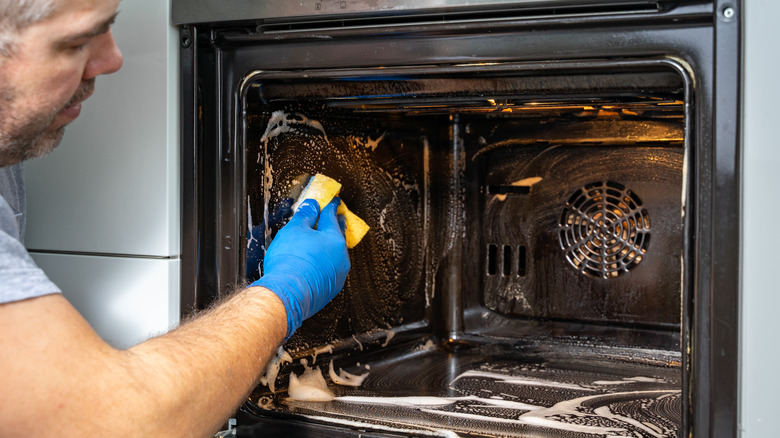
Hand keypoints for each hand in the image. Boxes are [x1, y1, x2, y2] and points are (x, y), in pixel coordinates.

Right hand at [249, 198, 349, 338]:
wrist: (287, 294)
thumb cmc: (290, 263)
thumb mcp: (294, 230)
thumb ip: (305, 215)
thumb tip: (312, 206)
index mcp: (334, 239)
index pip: (332, 217)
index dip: (330, 207)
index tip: (333, 202)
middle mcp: (340, 257)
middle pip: (338, 236)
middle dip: (336, 226)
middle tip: (336, 218)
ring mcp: (337, 275)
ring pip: (336, 255)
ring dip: (330, 247)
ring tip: (323, 242)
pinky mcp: (330, 289)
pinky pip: (329, 271)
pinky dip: (324, 264)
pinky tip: (315, 264)